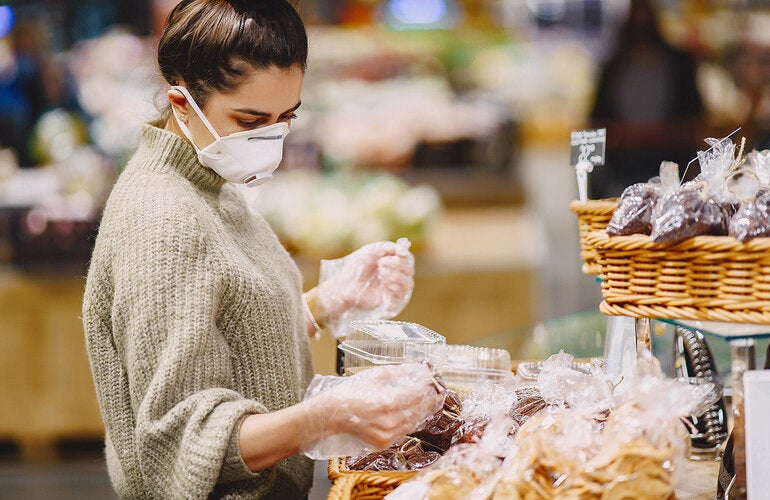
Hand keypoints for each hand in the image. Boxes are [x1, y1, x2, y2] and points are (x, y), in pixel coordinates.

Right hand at [299, 363, 443, 456]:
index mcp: (387, 402)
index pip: (416, 394)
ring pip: (414, 423)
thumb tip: (414, 368)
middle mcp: (390, 421)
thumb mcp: (373, 377)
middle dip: (431, 400)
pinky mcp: (384, 443)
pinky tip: (417, 414)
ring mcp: (387, 435)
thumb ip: (396, 372)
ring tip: (432, 402)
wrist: (332, 414)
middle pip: (419, 410)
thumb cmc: (350, 393)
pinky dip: (412, 422)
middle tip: (439, 391)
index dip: (427, 386)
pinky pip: (404, 432)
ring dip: (424, 412)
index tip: (433, 379)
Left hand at [315, 238, 414, 337]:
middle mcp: (395, 277)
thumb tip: (402, 248)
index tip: (398, 252)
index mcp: (392, 265)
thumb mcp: (371, 252)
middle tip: (381, 263)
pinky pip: (402, 294)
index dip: (405, 255)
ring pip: (409, 282)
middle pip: (410, 270)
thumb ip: (387, 248)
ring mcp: (393, 289)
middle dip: (398, 264)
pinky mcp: (390, 301)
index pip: (408, 260)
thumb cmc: (356, 268)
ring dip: (397, 275)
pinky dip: (395, 286)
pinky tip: (384, 282)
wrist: (344, 285)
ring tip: (382, 273)